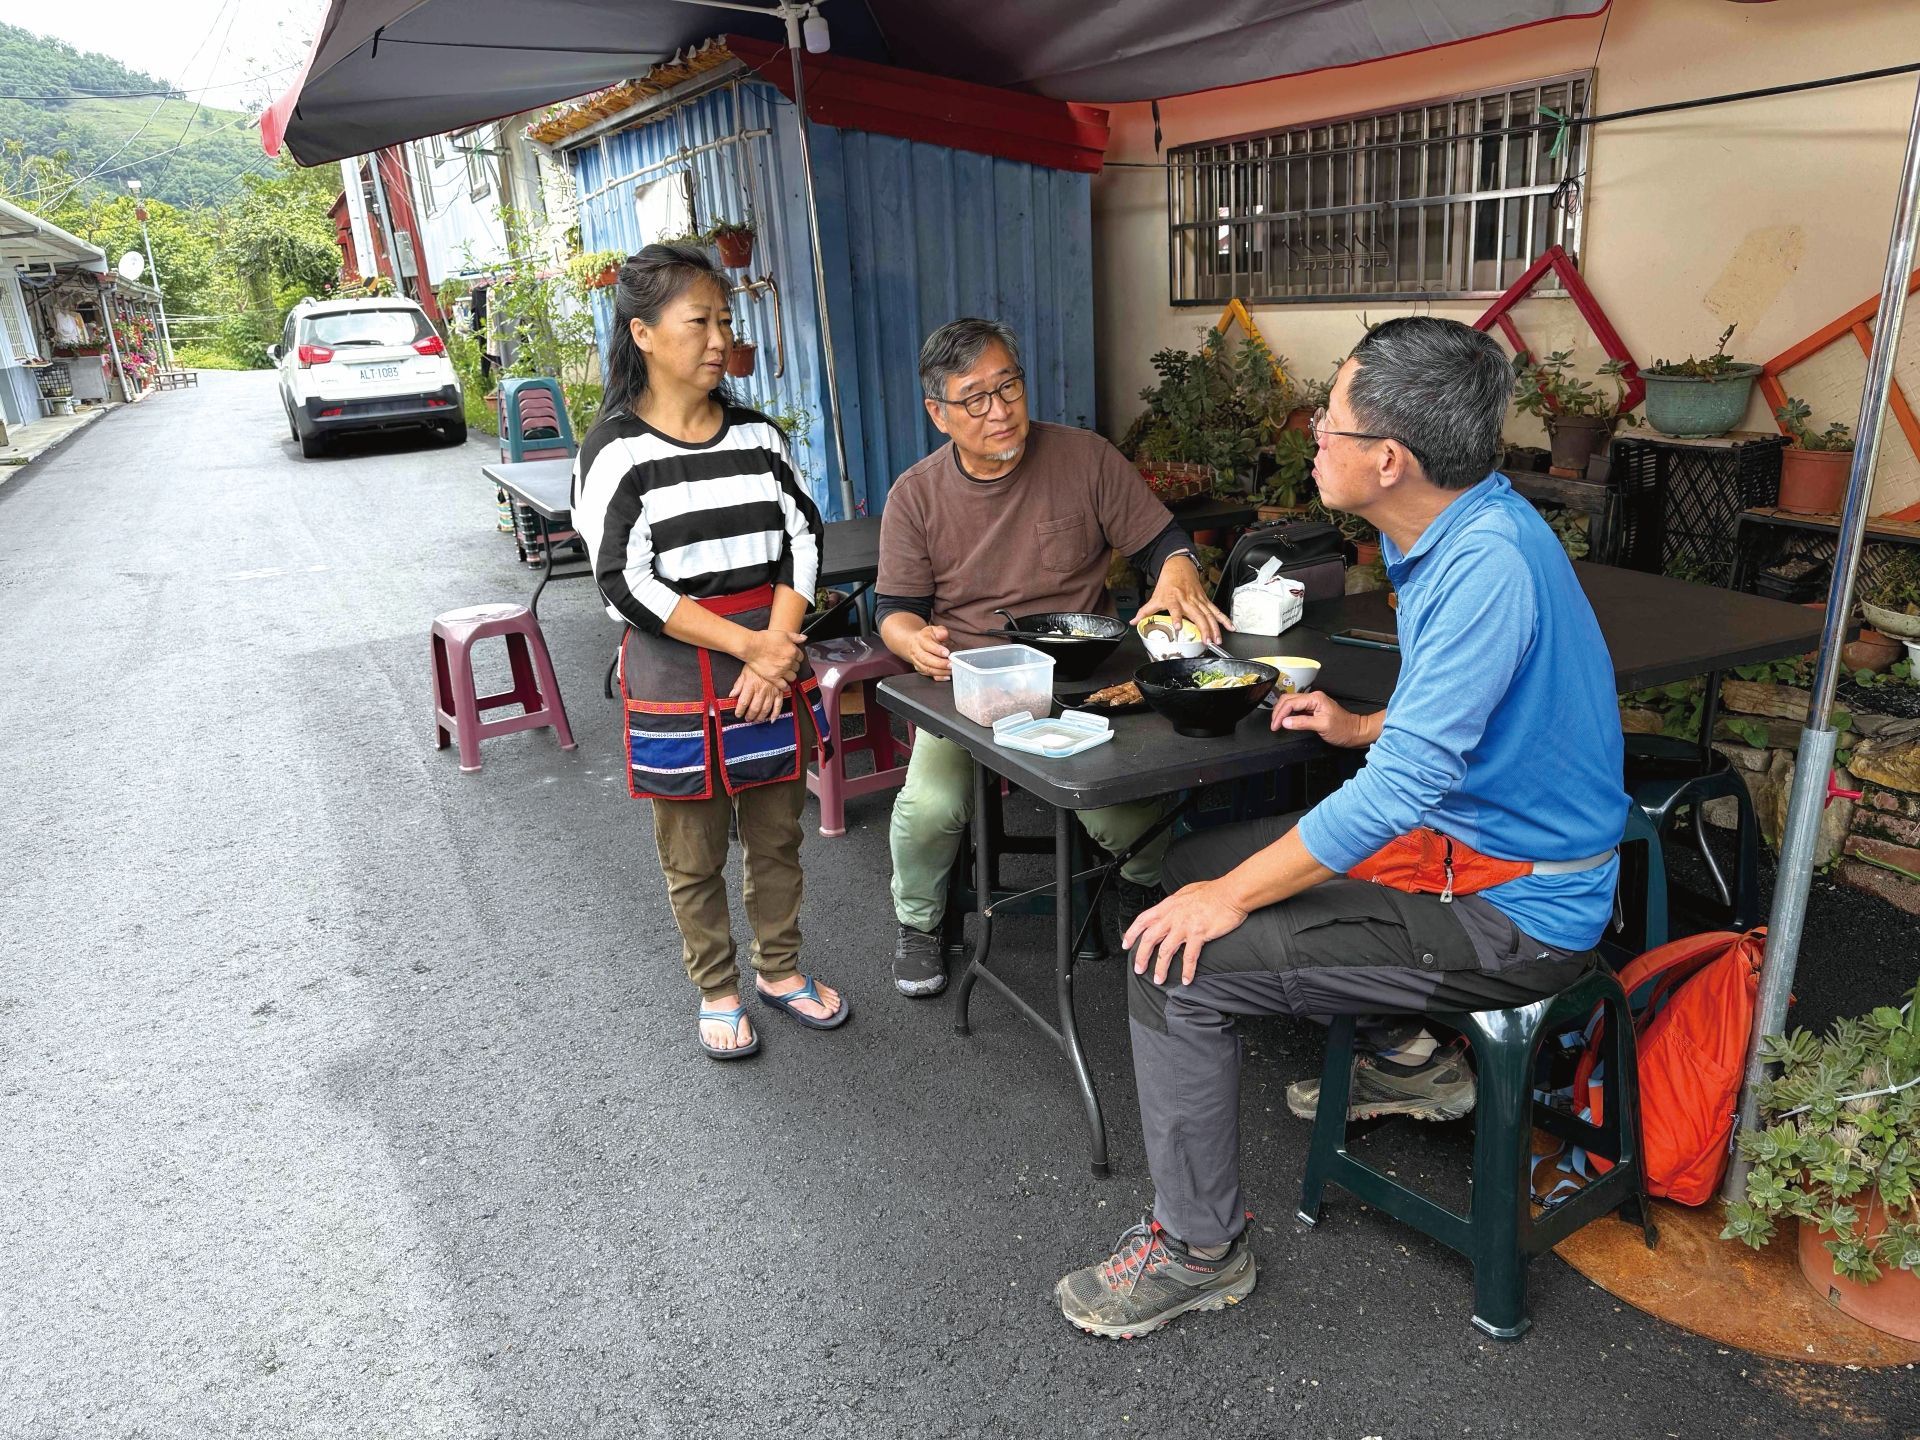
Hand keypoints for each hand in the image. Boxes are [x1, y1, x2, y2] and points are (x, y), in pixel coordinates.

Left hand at [731, 669, 788, 723]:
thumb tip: (732, 695)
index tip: (738, 714)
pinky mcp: (779, 692)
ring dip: (760, 717)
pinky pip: (778, 705)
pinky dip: (775, 714)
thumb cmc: (757, 664)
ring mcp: (771, 692)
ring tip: (756, 720)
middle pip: (754, 708)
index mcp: (751, 685)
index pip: (743, 702)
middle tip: (747, 719)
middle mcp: (761, 690)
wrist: (772, 657)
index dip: (740, 710)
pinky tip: (771, 720)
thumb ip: (738, 685)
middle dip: (750, 716)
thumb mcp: (745, 672)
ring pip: (765, 709)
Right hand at [740, 628, 805, 685]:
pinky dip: (785, 687)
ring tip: (786, 674)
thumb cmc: (765, 638)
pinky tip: (786, 687)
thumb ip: (795, 637)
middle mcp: (789, 662)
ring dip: (790, 676)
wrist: (752, 646)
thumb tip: (804, 638)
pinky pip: (783, 686)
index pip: (800, 657)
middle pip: (797, 667)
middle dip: (793, 666)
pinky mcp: (774, 677)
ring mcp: (782, 671)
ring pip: (792, 677)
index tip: (793, 657)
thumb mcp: (783, 634)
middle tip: (788, 665)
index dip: (796, 657)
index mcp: (793, 651)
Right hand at [907, 624, 951, 680]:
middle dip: (940, 663)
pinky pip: (929, 675)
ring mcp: (917, 662)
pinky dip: (938, 677)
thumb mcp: (934, 630)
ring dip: (940, 671)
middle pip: (926, 659)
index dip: (937, 650)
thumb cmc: (926, 637)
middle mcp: (916, 651)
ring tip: (951, 670)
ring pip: (927, 669)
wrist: (913, 644)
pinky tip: (946, 676)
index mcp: (920, 639)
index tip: (947, 652)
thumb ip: (940, 631)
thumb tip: (944, 634)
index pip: (927, 645)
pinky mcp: (920, 669)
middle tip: (951, 664)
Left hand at [1124, 880, 1247, 986]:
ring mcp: (1185, 926)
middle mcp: (1173, 916)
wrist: (1231, 893)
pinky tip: (1185, 979)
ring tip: (1158, 979)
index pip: (1143, 919)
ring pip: (1165, 951)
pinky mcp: (1198, 934)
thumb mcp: (1186, 893)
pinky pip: (1189, 957)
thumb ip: (1175, 904)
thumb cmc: (1213, 892)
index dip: (1132, 933)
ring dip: (1160, 967)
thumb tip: (1170, 909)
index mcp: (1169, 906)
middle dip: (1141, 955)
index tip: (1126, 944)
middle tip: (1138, 969)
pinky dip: (1186, 970)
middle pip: (1150, 938)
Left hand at [1141, 555, 1230, 645]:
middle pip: (1198, 615)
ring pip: (1209, 614)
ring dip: (1215, 628)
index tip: (1179, 627)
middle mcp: (1188, 600)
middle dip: (1204, 628)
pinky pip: (1216, 610)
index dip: (1177, 617)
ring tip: (1218, 640)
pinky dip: (1224, 619)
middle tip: (1207, 641)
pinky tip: (1230, 626)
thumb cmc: (1167, 583)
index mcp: (1174, 599)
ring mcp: (1198, 600)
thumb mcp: (1155, 597)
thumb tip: (1134, 621)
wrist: (1179, 566)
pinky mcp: (1205, 600)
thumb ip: (1145, 611)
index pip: (1175, 609)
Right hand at [1271, 690, 1375, 747]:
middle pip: (1288, 700)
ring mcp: (1313, 703)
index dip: (1280, 714)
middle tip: (1273, 725)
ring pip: (1290, 703)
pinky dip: (1288, 714)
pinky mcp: (1313, 709)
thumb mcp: (1322, 726)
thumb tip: (1285, 721)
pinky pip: (1296, 708)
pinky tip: (1285, 721)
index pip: (1291, 703)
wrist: (1355, 732)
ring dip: (1281, 712)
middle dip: (1278, 712)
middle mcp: (1313, 697)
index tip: (1275, 726)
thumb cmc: (1343, 729)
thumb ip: (1302, 722)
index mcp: (1315, 698)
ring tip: (1277, 723)